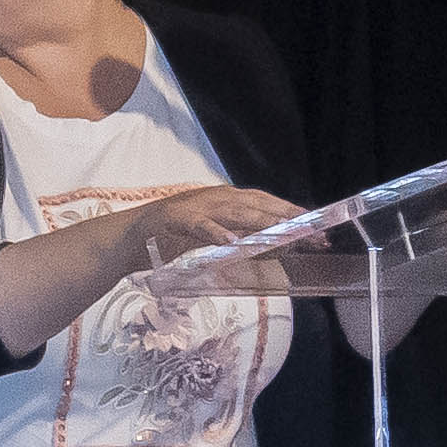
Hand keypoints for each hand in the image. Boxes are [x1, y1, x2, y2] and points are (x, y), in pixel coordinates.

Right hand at [125, 186, 302, 272]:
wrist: (127, 239)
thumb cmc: (172, 239)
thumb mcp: (212, 238)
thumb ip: (239, 239)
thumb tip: (275, 249)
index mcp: (225, 200)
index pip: (266, 203)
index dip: (292, 213)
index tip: (319, 226)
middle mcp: (214, 197)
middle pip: (258, 206)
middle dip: (288, 220)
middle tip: (314, 235)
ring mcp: (195, 206)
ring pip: (235, 212)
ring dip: (262, 222)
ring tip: (286, 234)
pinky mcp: (174, 219)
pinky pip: (200, 226)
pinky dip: (216, 232)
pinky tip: (232, 241)